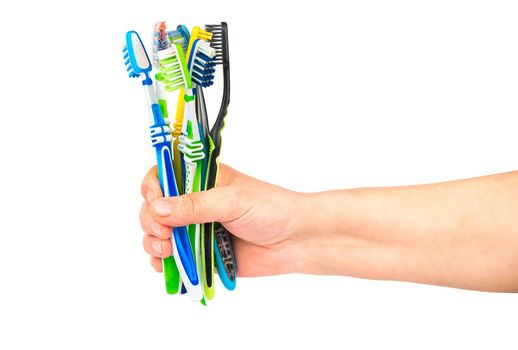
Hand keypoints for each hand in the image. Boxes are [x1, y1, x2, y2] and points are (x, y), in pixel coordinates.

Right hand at [140, 164, 307, 276]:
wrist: (295, 241)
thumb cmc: (270, 209)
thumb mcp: (231, 201)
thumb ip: (194, 205)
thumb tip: (157, 208)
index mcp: (202, 179)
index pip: (164, 175)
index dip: (152, 186)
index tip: (154, 199)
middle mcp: (194, 203)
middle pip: (154, 207)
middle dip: (150, 220)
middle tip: (163, 233)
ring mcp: (195, 229)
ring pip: (157, 234)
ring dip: (153, 243)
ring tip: (166, 250)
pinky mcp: (200, 254)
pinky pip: (172, 259)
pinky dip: (163, 264)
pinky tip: (166, 265)